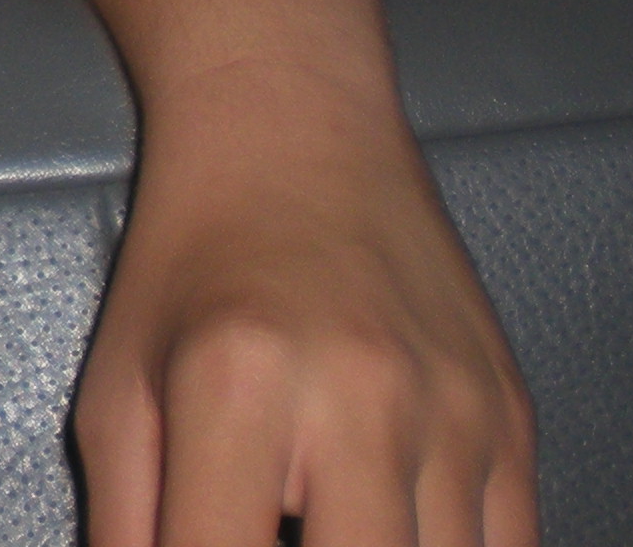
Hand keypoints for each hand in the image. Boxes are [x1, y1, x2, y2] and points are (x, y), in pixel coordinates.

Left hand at [71, 59, 536, 546]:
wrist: (292, 126)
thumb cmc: (190, 257)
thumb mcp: (117, 388)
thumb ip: (124, 527)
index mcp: (234, 390)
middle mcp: (360, 402)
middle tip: (267, 530)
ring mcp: (455, 414)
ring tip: (324, 514)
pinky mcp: (515, 421)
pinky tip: (387, 525)